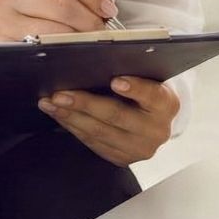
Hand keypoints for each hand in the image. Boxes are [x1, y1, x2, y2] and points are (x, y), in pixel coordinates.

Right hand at [0, 0, 117, 41]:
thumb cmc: (24, 10)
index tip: (108, 7)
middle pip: (62, 4)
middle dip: (90, 19)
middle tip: (102, 29)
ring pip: (54, 30)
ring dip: (79, 37)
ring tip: (89, 40)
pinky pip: (39, 49)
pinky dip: (60, 52)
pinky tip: (69, 52)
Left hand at [38, 76, 180, 165]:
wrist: (156, 122)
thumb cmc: (149, 91)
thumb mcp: (151, 79)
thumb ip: (135, 72)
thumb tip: (100, 59)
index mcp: (167, 105)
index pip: (152, 95)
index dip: (134, 88)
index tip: (115, 80)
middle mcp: (156, 130)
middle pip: (117, 116)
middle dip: (85, 104)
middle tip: (61, 94)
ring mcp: (139, 149)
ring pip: (100, 133)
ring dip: (71, 117)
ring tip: (51, 103)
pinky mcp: (123, 159)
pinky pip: (93, 144)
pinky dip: (74, 128)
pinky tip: (60, 116)